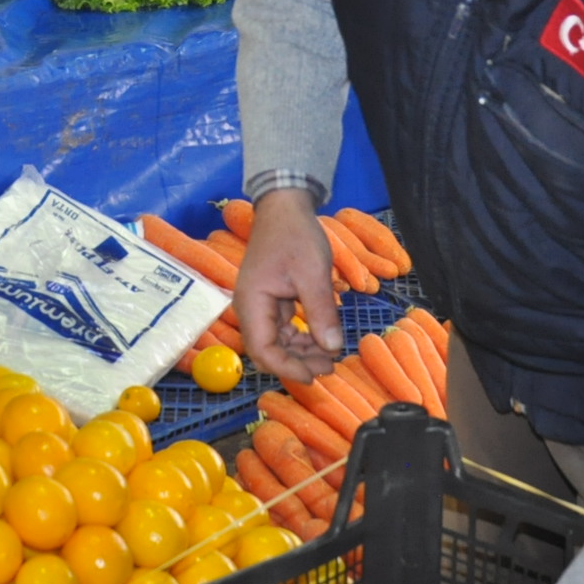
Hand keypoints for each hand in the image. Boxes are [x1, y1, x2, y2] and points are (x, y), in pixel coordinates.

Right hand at [233, 187, 340, 383]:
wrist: (285, 208)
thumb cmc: (295, 236)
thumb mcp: (312, 274)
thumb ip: (321, 313)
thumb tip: (332, 348)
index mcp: (251, 303)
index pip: (262, 350)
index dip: (286, 368)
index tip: (313, 375)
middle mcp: (250, 309)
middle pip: (268, 351)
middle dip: (296, 363)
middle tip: (329, 367)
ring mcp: (260, 306)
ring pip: (277, 343)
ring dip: (301, 353)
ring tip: (330, 356)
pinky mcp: (271, 302)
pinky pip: (283, 329)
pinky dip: (302, 338)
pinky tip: (322, 341)